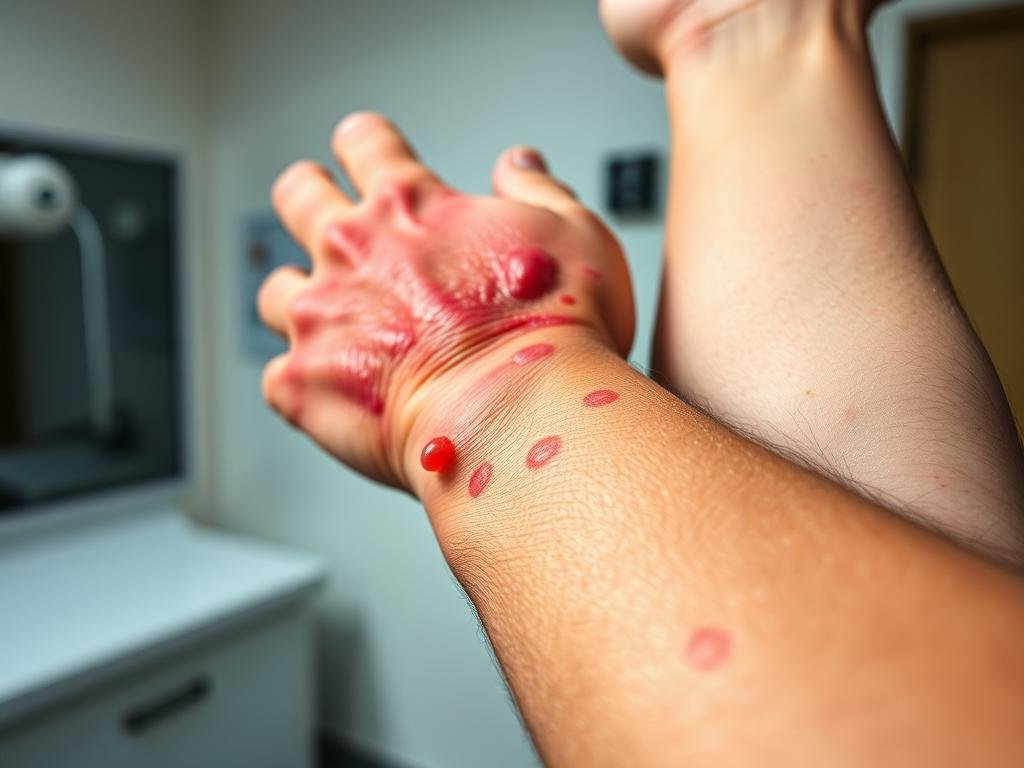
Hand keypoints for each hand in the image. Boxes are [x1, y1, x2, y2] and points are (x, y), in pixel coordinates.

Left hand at [258, 113, 633, 488]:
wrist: (520, 415)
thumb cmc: (553, 330)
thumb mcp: (574, 234)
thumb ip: (536, 190)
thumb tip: (516, 164)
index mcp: (409, 205)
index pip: (365, 142)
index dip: (367, 143)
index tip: (369, 153)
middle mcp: (352, 250)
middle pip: (298, 195)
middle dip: (309, 199)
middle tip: (329, 220)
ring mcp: (319, 318)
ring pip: (277, 290)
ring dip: (302, 301)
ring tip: (337, 326)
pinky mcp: (303, 386)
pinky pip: (278, 378)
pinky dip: (306, 385)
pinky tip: (340, 395)